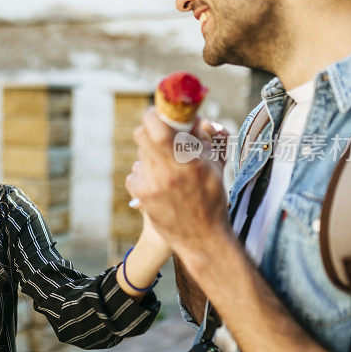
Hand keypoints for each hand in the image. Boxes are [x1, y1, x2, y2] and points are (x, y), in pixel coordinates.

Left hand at [126, 108, 230, 256]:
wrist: (202, 238)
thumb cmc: (212, 200)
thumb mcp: (215, 166)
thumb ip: (205, 138)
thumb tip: (195, 117)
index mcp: (187, 161)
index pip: (156, 127)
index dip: (153, 115)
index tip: (157, 113)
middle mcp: (166, 171)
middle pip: (142, 136)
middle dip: (151, 132)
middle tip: (161, 136)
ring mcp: (151, 184)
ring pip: (140, 154)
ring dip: (150, 154)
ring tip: (165, 167)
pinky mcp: (141, 195)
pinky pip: (135, 173)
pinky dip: (144, 174)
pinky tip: (158, 183)